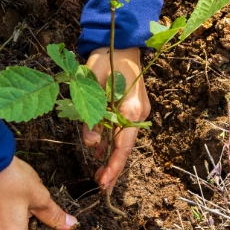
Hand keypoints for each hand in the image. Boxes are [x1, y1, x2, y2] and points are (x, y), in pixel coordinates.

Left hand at [83, 47, 150, 191]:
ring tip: (100, 175)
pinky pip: (122, 130)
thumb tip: (92, 143)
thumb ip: (91, 114)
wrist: (121, 42)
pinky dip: (112, 143)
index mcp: (131, 108)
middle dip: (114, 168)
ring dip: (111, 157)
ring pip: (123, 140)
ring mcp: (138, 111)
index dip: (113, 166)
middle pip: (126, 147)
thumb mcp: (91, 83)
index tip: (104, 184)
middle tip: (101, 187)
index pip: (123, 145)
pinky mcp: (132, 108)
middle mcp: (138, 113)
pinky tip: (101, 152)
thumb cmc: (106, 58)